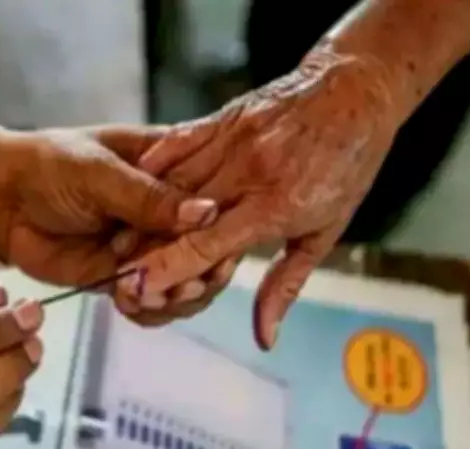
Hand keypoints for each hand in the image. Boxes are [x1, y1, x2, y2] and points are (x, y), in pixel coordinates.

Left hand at [0, 126, 217, 285]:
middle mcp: (172, 211)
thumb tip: (206, 213)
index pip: (219, 199)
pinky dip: (148, 310)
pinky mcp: (127, 276)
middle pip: (211, 248)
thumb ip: (148, 197)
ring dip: (175, 296)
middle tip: (181, 286)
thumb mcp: (99, 172)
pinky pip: (152, 301)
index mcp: (176, 169)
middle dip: (201, 272)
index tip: (218, 252)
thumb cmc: (50, 165)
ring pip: (186, 280)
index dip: (225, 228)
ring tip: (147, 296)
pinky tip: (130, 304)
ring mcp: (151, 246)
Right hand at [115, 46, 400, 348]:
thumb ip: (285, 285)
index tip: (136, 287)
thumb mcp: (325, 231)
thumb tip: (265, 337)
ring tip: (115, 236)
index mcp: (275, 206)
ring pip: (172, 181)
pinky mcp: (222, 118)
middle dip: (143, 245)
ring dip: (141, 210)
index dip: (168, 268)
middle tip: (114, 270)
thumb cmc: (346, 166)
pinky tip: (133, 182)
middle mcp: (247, 173)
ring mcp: (231, 141)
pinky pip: (176, 141)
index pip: (207, 244)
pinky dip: (153, 164)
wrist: (355, 91)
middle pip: (179, 216)